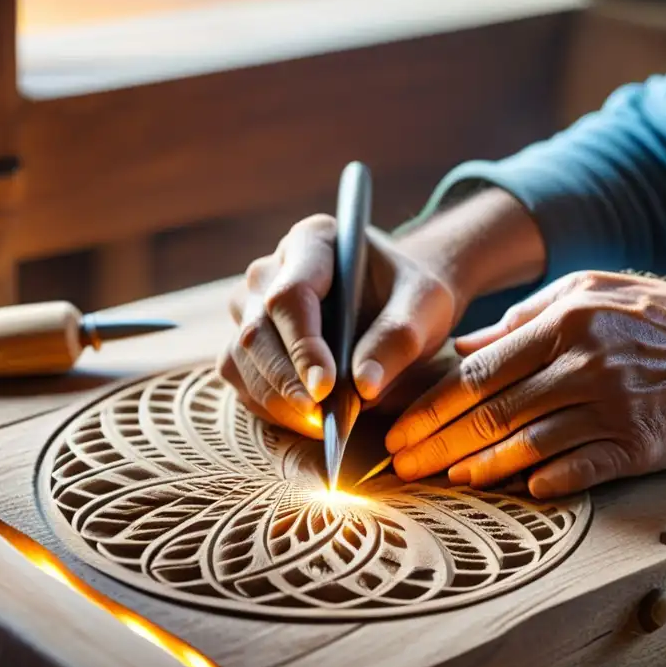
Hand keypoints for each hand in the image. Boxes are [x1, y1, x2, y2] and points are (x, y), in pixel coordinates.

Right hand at [216, 214, 457, 435]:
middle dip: (286, 383)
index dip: (303, 345)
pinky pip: (240, 378)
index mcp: (313, 241)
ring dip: (276, 400)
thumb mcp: (425, 307)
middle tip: (322, 420)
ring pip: (240, 358)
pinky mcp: (247, 341)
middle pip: (257, 330)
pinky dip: (269, 406)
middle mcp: (270, 270)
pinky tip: (306, 420)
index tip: (325, 388)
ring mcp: (250, 305)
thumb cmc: (411, 297)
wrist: (399, 303)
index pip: (291, 295)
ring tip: (320, 425)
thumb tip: (363, 386)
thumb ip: (398, 338)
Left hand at [383, 271, 665, 498]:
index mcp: (564, 322)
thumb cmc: (659, 316)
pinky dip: (543, 483)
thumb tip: (463, 348)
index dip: (432, 407)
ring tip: (445, 482)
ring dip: (480, 469)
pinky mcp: (640, 445)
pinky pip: (579, 470)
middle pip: (492, 413)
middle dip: (438, 445)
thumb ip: (524, 320)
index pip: (479, 372)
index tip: (400, 431)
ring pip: (528, 445)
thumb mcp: (591, 292)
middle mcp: (584, 363)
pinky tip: (516, 492)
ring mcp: (613, 406)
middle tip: (402, 468)